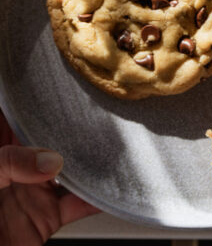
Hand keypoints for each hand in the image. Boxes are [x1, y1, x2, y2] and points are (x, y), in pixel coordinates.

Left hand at [0, 112, 99, 244]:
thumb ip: (10, 162)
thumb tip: (50, 161)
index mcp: (1, 148)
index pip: (21, 114)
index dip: (39, 100)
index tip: (62, 88)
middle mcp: (20, 165)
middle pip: (53, 139)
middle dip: (73, 127)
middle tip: (94, 114)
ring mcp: (36, 189)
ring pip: (71, 169)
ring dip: (90, 162)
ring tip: (109, 149)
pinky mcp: (47, 214)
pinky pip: (78, 204)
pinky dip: (95, 200)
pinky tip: (108, 191)